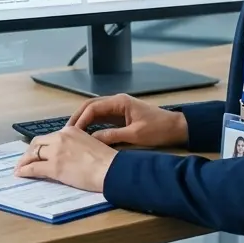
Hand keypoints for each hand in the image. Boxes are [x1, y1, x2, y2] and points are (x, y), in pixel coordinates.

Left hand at [13, 126, 115, 191]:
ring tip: (20, 168)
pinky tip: (21, 173)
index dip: (41, 145)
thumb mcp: (90, 143)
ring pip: (33, 154)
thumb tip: (70, 154)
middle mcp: (61, 138)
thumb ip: (77, 144)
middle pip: (37, 142)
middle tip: (26, 160)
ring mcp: (56, 152)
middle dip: (30, 152)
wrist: (111, 169)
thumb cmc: (107, 160)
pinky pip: (34, 167)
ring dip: (24, 161)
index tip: (38, 151)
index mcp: (70, 131)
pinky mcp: (54, 167)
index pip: (50, 136)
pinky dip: (25, 170)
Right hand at [67, 93, 187, 148]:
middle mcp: (117, 102)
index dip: (81, 119)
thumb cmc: (158, 130)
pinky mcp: (121, 116)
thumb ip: (112, 136)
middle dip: (78, 118)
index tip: (72, 132)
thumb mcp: (135, 135)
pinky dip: (92, 125)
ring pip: (95, 112)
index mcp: (120, 102)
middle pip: (91, 107)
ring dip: (84, 121)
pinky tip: (86, 135)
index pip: (93, 107)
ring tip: (73, 135)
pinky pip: (102, 118)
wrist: (176, 128)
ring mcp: (118, 108)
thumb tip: (92, 140)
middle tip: (66, 132)